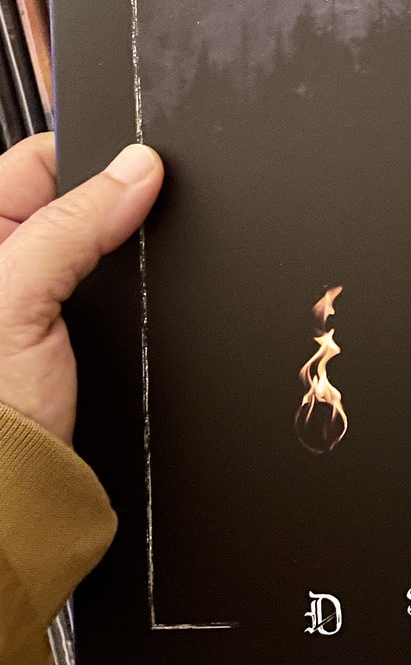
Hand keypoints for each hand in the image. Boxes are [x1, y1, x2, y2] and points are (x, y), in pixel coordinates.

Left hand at [0, 135, 162, 443]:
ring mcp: (45, 300)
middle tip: (132, 240)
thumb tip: (139, 167)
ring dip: (134, 259)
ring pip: (112, 247)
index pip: (42, 159)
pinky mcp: (79, 333)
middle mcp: (10, 263)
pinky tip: (141, 313)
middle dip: (123, 209)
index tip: (142, 168)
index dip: (94, 157)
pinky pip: (124, 291)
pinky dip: (142, 295)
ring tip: (130, 289)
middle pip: (82, 199)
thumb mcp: (17, 301)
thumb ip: (70, 226)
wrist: (10, 507)